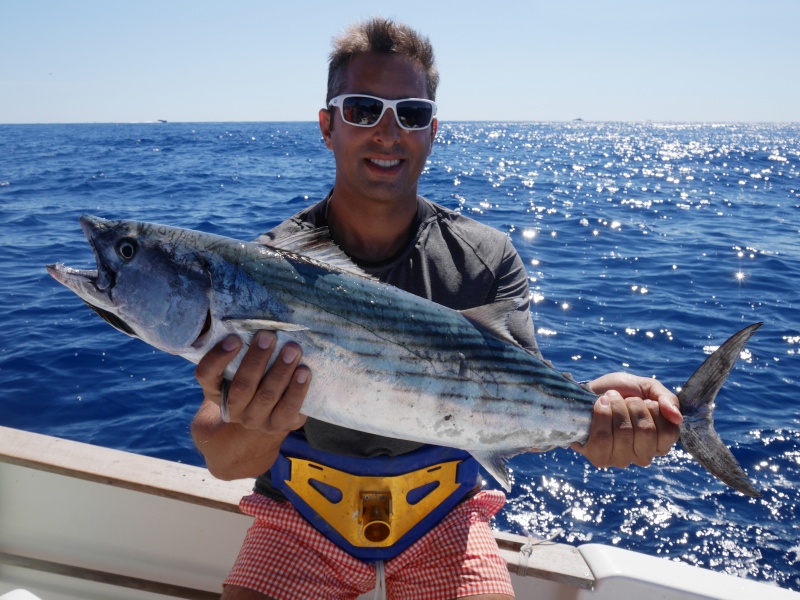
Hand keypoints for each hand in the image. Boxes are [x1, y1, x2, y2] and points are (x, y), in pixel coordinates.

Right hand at [194, 330, 309, 434]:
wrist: (262, 418)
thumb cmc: (251, 379)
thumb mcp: (236, 368)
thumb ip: (240, 347)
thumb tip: (250, 311)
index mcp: (215, 390)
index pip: (207, 375)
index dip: (218, 357)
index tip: (235, 338)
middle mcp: (233, 409)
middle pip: (242, 385)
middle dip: (257, 359)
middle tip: (269, 336)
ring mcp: (256, 419)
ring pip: (267, 396)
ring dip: (281, 371)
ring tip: (293, 349)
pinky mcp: (279, 425)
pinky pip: (289, 408)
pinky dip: (298, 389)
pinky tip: (305, 371)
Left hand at [571, 372, 681, 468]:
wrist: (588, 391)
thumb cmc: (621, 391)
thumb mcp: (647, 388)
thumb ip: (667, 399)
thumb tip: (677, 418)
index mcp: (659, 442)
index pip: (669, 432)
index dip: (654, 410)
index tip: (643, 400)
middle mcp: (643, 456)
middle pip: (646, 431)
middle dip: (634, 405)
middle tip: (625, 399)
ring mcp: (621, 459)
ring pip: (624, 433)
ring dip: (616, 408)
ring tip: (609, 399)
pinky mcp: (599, 457)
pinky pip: (602, 439)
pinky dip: (601, 415)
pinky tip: (600, 405)